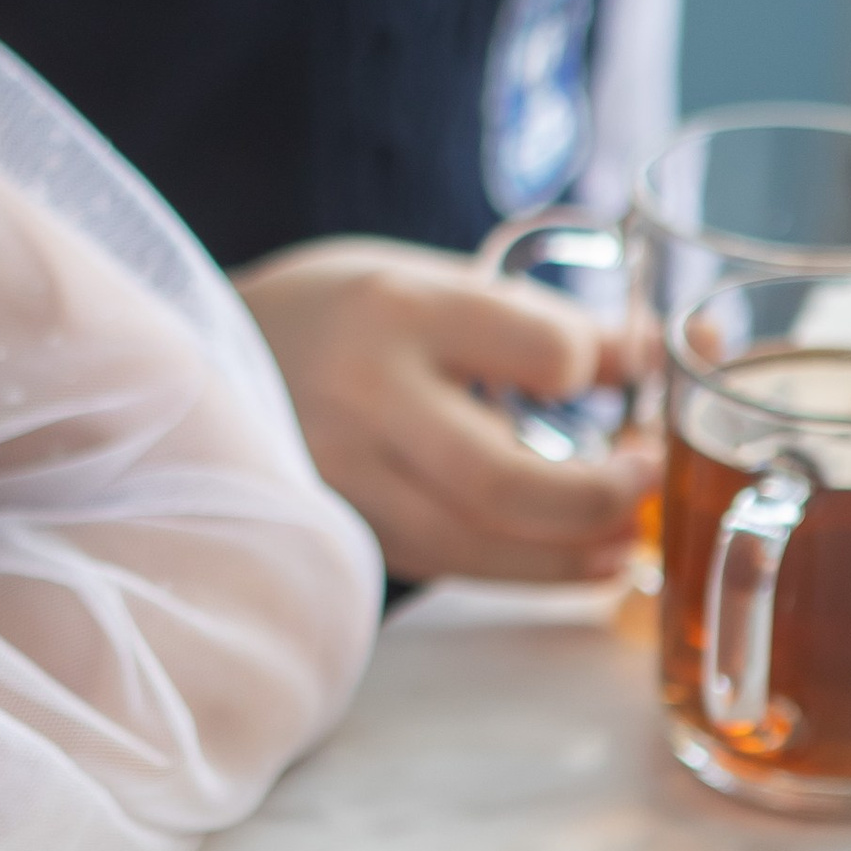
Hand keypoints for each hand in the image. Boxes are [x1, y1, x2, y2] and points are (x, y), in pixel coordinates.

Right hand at [234, 235, 657, 584]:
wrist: (191, 363)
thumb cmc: (331, 314)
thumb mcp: (423, 280)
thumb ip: (531, 320)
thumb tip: (659, 353)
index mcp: (399, 309)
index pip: (545, 354)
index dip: (596, 367)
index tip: (612, 370)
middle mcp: (366, 397)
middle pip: (509, 482)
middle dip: (601, 496)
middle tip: (643, 479)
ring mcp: (343, 476)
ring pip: (478, 546)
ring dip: (571, 556)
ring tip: (623, 542)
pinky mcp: (340, 529)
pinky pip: (447, 563)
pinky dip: (521, 570)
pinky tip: (571, 561)